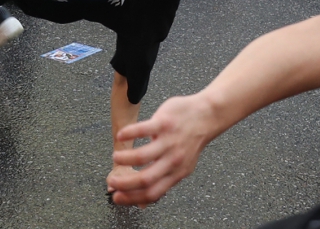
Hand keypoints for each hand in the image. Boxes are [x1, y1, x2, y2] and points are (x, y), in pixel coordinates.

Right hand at [106, 92, 218, 206]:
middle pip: (145, 179)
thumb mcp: (183, 166)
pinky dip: (128, 133)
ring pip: (141, 156)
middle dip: (123, 183)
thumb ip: (164, 181)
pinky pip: (142, 129)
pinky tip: (120, 135)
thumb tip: (144, 203)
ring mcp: (169, 141)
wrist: (207, 115)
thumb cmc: (190, 141)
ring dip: (123, 158)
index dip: (132, 198)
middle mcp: (173, 160)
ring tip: (116, 157)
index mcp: (177, 173)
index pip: (152, 193)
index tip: (116, 198)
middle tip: (111, 181)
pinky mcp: (164, 123)